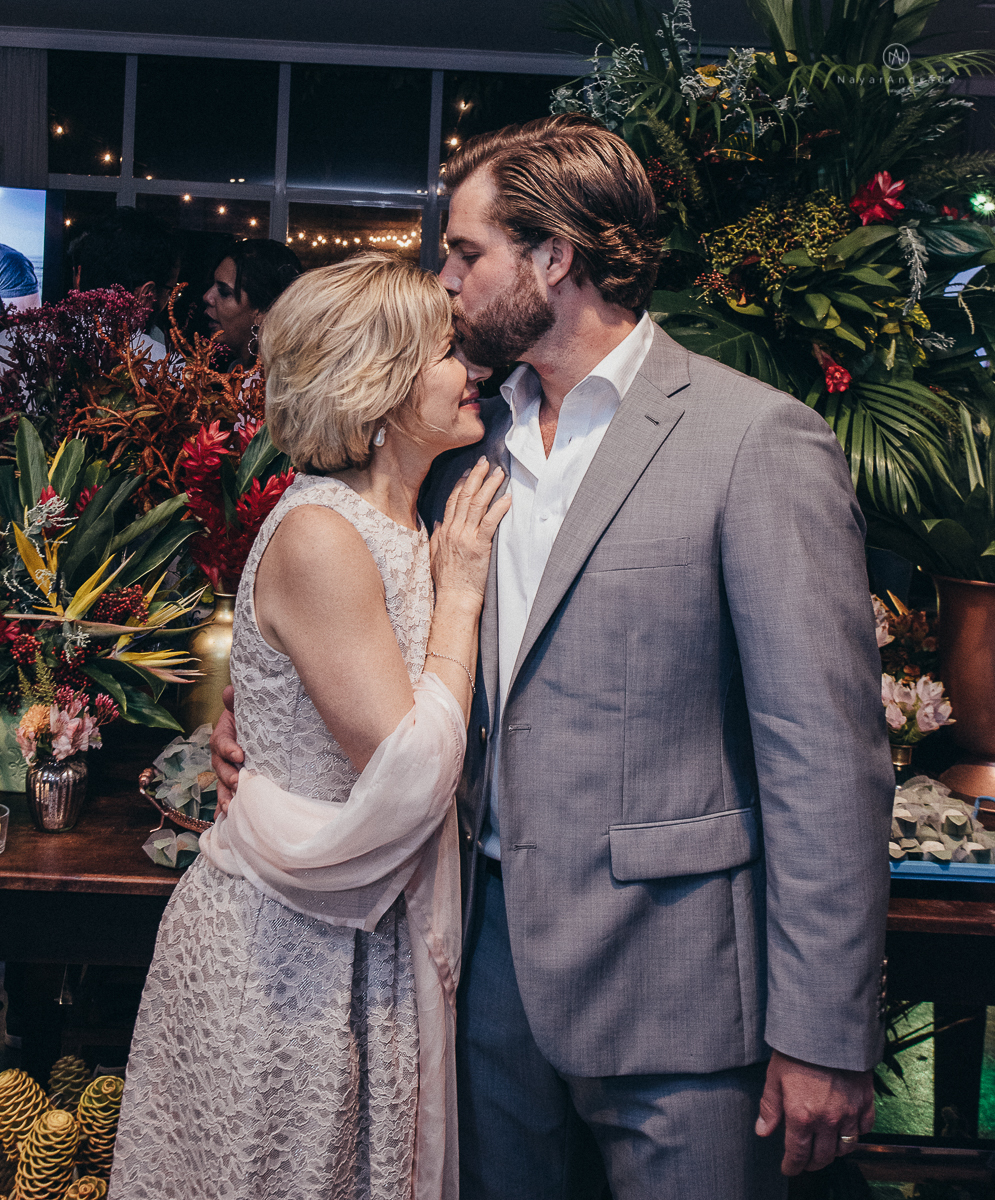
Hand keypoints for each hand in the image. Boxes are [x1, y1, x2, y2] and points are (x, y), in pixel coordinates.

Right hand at [210, 686, 241, 814]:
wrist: (256, 729)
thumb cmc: (249, 719)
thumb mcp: (244, 708)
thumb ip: (235, 700)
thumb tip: (229, 691)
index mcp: (222, 736)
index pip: (221, 742)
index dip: (228, 749)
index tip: (239, 754)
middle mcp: (222, 756)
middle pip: (220, 767)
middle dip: (227, 776)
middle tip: (236, 782)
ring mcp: (227, 771)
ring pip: (222, 785)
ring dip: (225, 796)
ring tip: (231, 806)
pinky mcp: (234, 783)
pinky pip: (227, 796)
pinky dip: (226, 808)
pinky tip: (228, 820)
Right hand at [431, 456, 509, 604]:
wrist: (455, 598)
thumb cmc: (448, 580)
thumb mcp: (436, 555)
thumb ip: (438, 537)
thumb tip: (438, 523)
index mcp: (445, 531)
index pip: (453, 500)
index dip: (461, 483)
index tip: (469, 471)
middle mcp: (455, 530)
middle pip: (465, 496)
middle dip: (476, 477)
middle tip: (485, 462)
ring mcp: (467, 538)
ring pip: (478, 505)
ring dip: (490, 486)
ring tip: (500, 473)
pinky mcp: (480, 547)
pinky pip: (490, 522)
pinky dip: (499, 508)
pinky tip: (507, 497)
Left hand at [756, 1050, 874, 1174]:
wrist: (827, 1027)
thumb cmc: (798, 1048)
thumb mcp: (774, 1076)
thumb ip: (770, 1107)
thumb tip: (763, 1131)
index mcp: (801, 1114)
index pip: (797, 1153)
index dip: (792, 1165)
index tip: (789, 1168)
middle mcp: (827, 1119)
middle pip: (822, 1156)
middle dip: (812, 1163)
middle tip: (805, 1162)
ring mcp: (849, 1112)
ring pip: (845, 1147)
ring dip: (834, 1152)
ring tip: (825, 1148)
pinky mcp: (865, 1101)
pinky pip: (865, 1129)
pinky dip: (857, 1134)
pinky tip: (848, 1130)